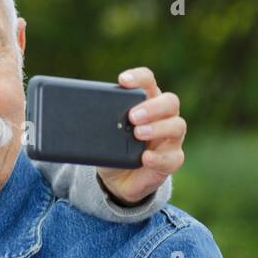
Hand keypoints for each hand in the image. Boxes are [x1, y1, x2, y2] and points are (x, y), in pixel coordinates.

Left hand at [96, 67, 185, 205]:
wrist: (116, 179)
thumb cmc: (113, 148)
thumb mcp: (103, 134)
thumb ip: (100, 123)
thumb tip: (80, 119)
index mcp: (147, 102)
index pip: (148, 82)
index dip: (138, 77)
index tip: (122, 80)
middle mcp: (164, 117)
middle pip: (170, 101)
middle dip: (152, 107)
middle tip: (132, 116)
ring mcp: (171, 139)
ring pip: (177, 126)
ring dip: (157, 128)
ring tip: (137, 133)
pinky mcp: (171, 160)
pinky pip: (173, 157)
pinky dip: (159, 157)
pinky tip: (145, 158)